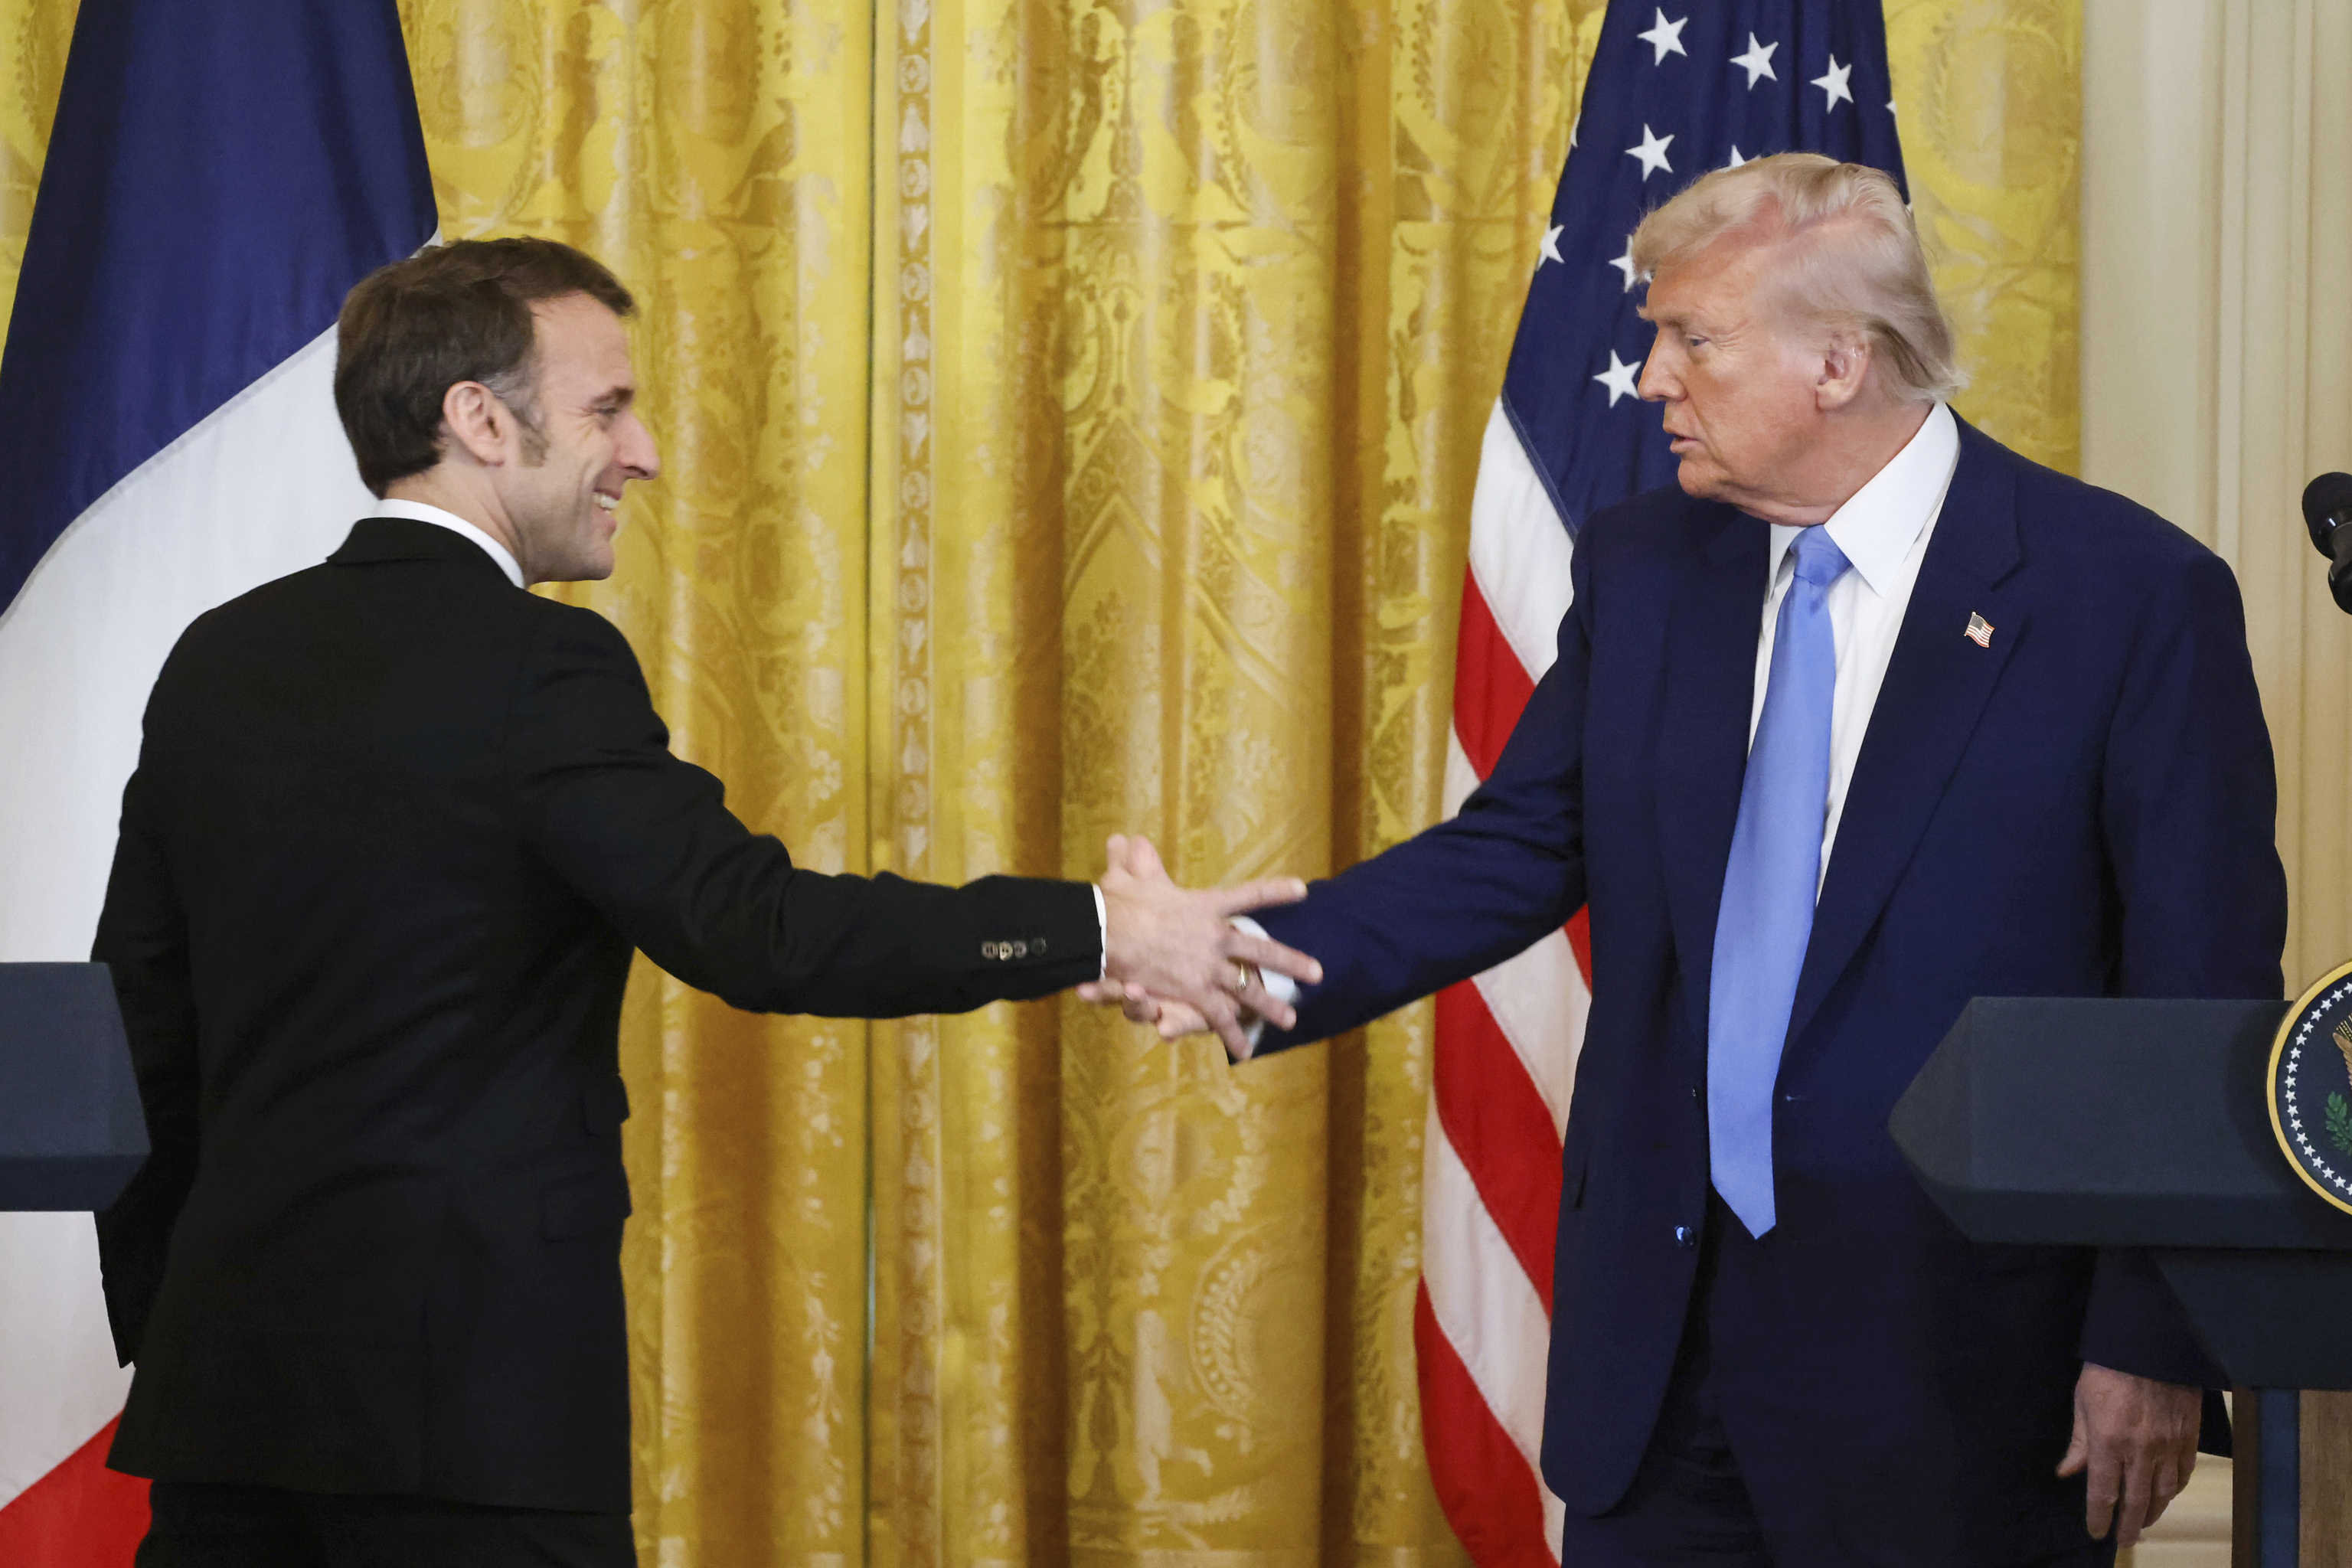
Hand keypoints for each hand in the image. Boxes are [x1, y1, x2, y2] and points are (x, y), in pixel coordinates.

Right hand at [1078, 834, 1320, 1057]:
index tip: (1302, 890)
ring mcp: (1209, 966)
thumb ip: (1134, 861)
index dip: (1276, 892)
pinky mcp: (1196, 991)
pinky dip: (1233, 1034)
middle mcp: (1216, 937)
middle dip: (1291, 962)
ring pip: (1248, 989)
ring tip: (1290, 1019)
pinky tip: (1246, 1050)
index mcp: (1206, 906)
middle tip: (1316, 973)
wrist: (1110, 930)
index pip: (1249, 896)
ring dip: (1270, 1005)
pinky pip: (1219, 1016)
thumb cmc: (1116, 903)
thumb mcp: (1128, 877)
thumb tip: (1125, 839)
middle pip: (1262, 950)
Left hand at [2056, 1362, 2200, 1546]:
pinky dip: (2175, 1490)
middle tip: (2124, 1540)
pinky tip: (2167, 1496)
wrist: (2149, 1346)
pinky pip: (2184, 1473)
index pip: (2102, 1493)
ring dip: (2153, 1512)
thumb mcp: (2082, 1403)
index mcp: (2108, 1442)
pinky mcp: (2188, 1437)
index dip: (2098, 1517)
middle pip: (2136, 1501)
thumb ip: (2079, 1443)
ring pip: (2163, 1493)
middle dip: (2129, 1525)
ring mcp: (2168, 1446)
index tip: (2096, 1532)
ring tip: (2144, 1522)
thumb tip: (2066, 1472)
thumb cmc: (2108, 1370)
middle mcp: (2140, 1450)